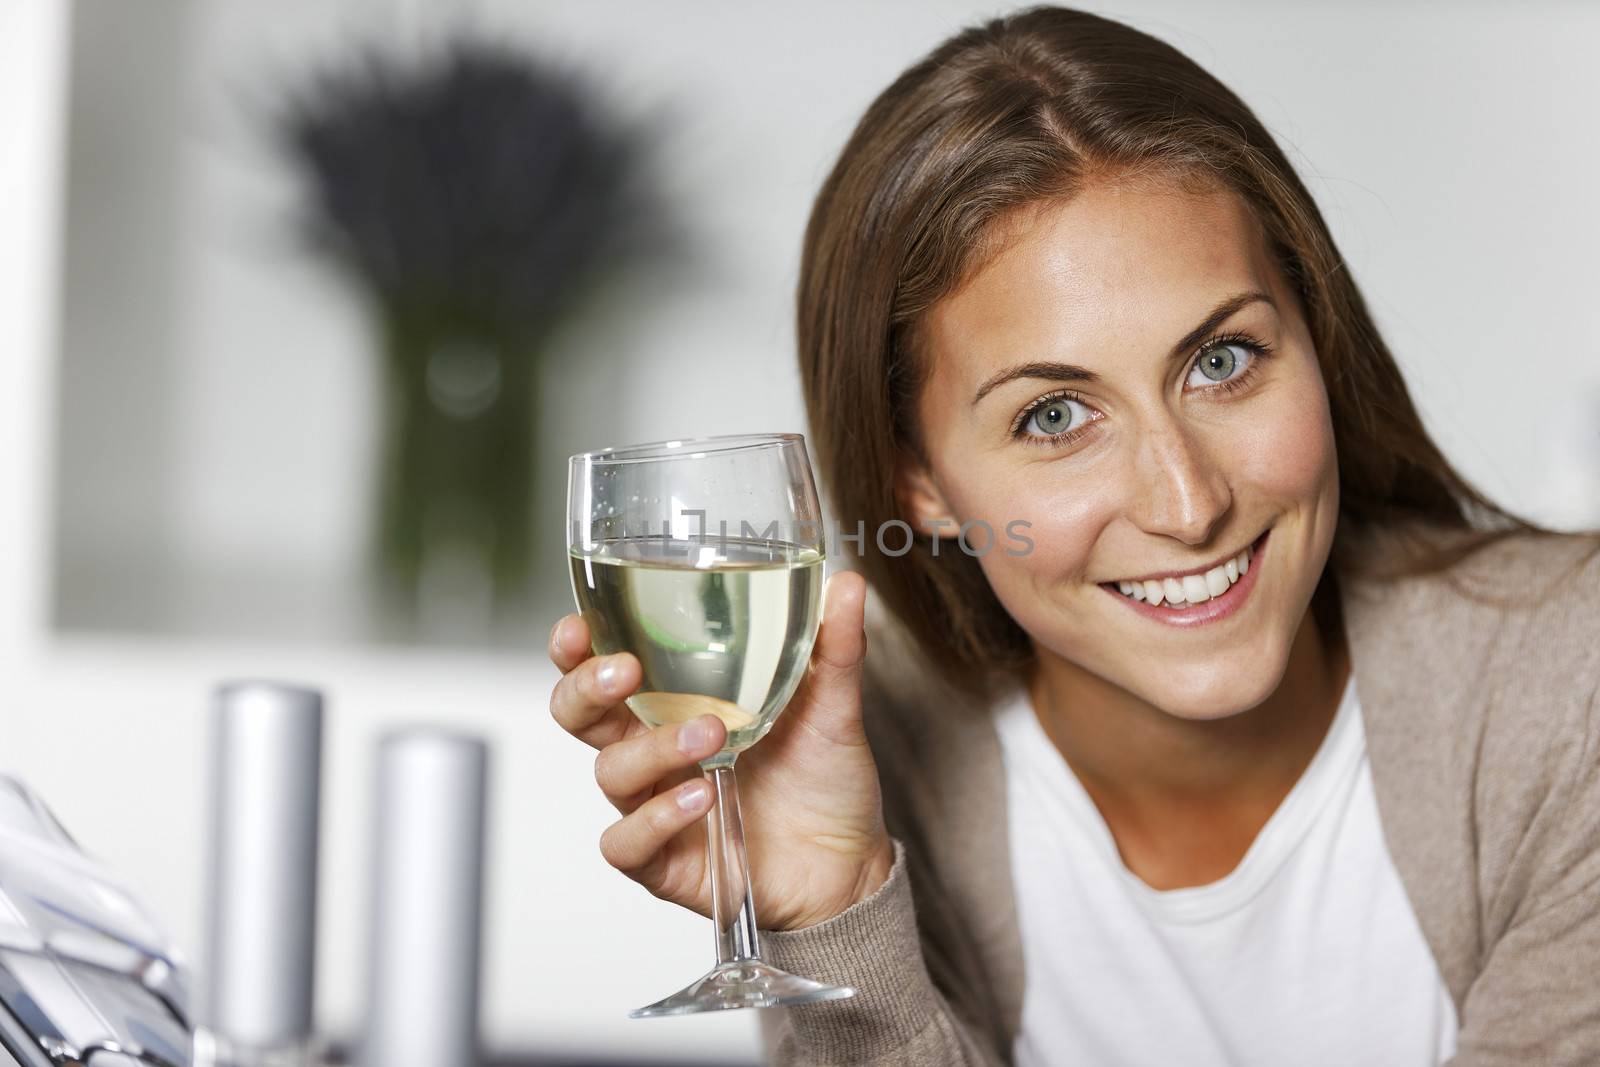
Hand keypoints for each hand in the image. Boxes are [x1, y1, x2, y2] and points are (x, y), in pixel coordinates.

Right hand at [548, 570, 894, 931]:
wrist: (850, 863)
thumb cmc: (825, 779)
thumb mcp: (833, 706)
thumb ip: (834, 647)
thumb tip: (847, 583)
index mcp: (674, 703)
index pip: (601, 667)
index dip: (577, 646)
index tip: (582, 625)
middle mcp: (653, 751)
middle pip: (578, 715)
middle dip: (587, 688)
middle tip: (626, 671)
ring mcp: (654, 806)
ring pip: (610, 772)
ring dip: (653, 749)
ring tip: (710, 734)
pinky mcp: (665, 862)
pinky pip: (629, 842)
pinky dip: (657, 818)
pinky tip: (699, 797)